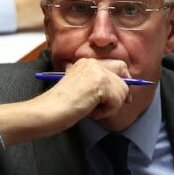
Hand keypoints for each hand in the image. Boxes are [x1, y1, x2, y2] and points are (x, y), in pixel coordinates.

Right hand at [0, 58, 131, 145]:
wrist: (47, 111)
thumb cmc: (61, 107)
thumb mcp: (82, 90)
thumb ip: (99, 86)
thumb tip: (125, 92)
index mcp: (86, 63)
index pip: (118, 65)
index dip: (124, 79)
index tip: (125, 96)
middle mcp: (92, 63)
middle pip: (124, 73)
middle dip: (124, 91)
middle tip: (120, 104)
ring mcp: (96, 71)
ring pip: (123, 90)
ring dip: (111, 106)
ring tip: (92, 111)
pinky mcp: (100, 82)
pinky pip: (118, 100)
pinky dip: (107, 111)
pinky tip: (91, 112)